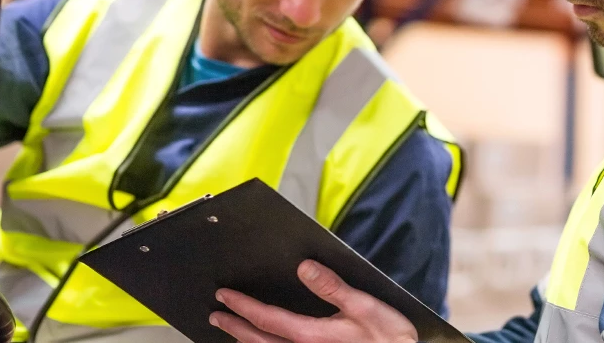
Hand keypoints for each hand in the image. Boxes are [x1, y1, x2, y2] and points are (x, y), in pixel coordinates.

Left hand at [210, 260, 418, 342]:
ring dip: (246, 341)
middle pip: (258, 342)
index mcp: (311, 335)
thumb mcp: (364, 305)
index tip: (224, 296)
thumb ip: (332, 286)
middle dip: (235, 327)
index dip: (243, 307)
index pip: (267, 320)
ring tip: (233, 331)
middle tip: (216, 316)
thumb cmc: (387, 338)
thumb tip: (304, 267)